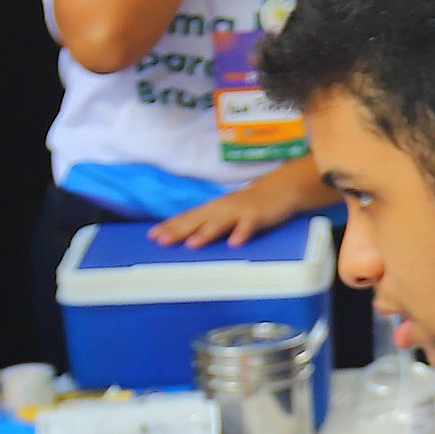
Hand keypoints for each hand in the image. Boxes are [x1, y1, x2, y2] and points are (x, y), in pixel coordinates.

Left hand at [148, 157, 328, 247]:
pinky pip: (250, 226)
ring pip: (220, 222)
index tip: (152, 236)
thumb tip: (188, 237)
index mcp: (214, 209)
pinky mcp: (258, 216)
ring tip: (192, 244)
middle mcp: (223, 208)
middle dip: (179, 230)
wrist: (282, 189)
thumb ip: (211, 223)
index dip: (170, 226)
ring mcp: (240, 211)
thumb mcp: (228, 212)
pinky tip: (234, 244)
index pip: (188, 217)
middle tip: (161, 241)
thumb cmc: (252, 205)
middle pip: (198, 219)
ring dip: (206, 233)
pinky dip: (242, 233)